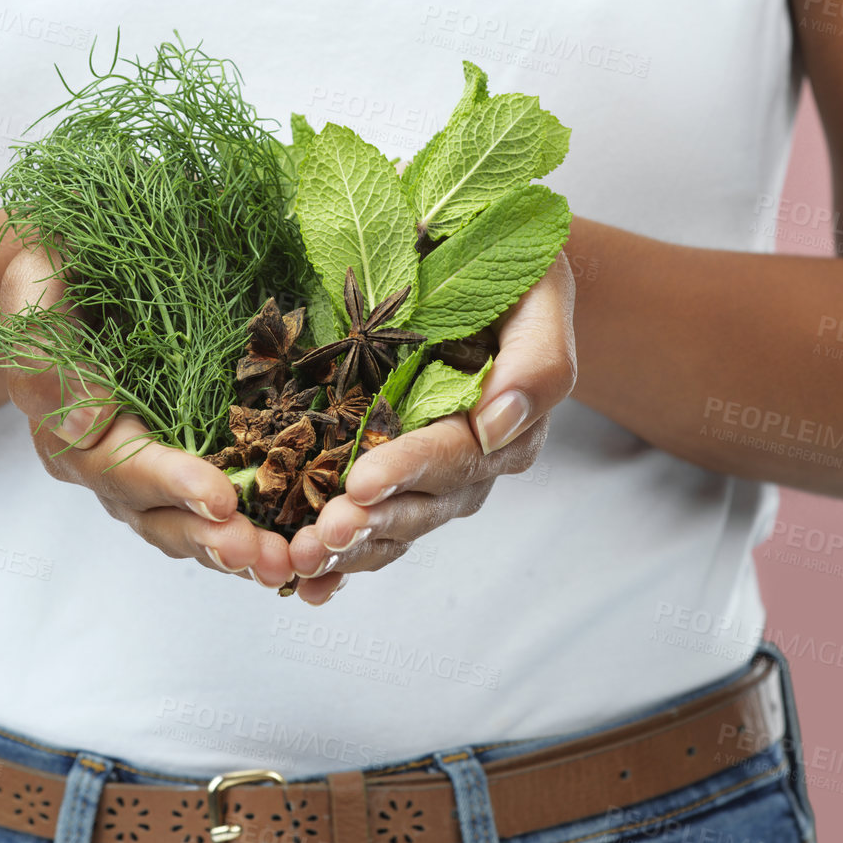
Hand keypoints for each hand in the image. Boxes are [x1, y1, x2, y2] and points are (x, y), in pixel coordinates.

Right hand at [0, 248, 294, 587]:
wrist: (84, 268)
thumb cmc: (60, 268)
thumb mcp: (36, 287)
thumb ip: (45, 353)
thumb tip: (86, 429)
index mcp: (68, 430)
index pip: (121, 466)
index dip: (172, 484)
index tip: (220, 498)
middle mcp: (111, 465)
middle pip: (160, 519)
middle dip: (212, 539)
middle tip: (265, 555)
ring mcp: (154, 472)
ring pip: (195, 527)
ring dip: (242, 550)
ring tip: (290, 564)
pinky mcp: (196, 462)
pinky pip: (226, 511)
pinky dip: (264, 531)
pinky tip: (306, 549)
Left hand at [283, 252, 577, 603]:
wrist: (482, 259)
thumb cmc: (514, 269)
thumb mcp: (541, 291)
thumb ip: (536, 358)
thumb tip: (498, 425)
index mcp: (509, 421)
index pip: (458, 454)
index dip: (409, 470)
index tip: (361, 482)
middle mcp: (471, 459)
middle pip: (423, 505)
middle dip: (371, 524)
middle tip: (320, 536)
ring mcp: (431, 474)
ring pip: (394, 526)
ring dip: (349, 549)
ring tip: (301, 560)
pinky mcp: (391, 473)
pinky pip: (371, 524)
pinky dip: (340, 560)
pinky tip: (303, 582)